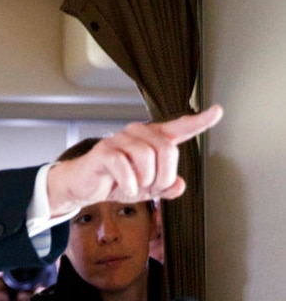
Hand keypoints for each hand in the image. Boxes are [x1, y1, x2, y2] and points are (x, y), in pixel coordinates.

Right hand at [47, 105, 222, 215]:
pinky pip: (124, 165)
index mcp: (150, 140)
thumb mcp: (144, 189)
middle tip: (151, 187)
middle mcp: (136, 134)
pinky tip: (124, 187)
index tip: (216, 112)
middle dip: (163, 176)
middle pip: (166, 149)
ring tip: (135, 187)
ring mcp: (119, 140)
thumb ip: (164, 187)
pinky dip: (128, 183)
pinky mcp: (104, 151)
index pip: (178, 128)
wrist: (83, 186)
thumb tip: (179, 186)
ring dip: (144, 180)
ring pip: (147, 156)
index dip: (199, 121)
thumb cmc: (113, 181)